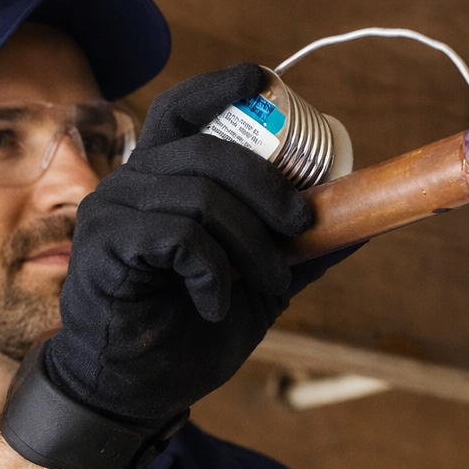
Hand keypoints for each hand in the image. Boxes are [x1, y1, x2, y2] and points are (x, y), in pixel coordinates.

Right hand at [40, 63, 346, 427]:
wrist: (141, 388)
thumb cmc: (192, 328)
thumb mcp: (263, 282)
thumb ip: (302, 249)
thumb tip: (365, 221)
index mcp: (165, 177)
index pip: (183, 110)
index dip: (220, 87)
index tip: (263, 79)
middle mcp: (132, 183)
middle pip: (211, 152)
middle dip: (270, 188)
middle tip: (303, 227)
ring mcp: (111, 211)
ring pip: (201, 198)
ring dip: (251, 245)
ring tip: (267, 285)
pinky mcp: (103, 247)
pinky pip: (179, 237)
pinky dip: (213, 272)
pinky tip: (215, 303)